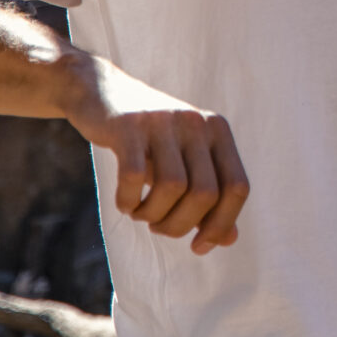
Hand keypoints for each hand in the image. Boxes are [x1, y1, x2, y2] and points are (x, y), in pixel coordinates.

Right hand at [60, 56, 248, 254]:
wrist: (99, 91)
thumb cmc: (147, 139)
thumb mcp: (182, 163)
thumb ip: (208, 200)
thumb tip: (229, 240)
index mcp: (218, 131)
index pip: (237, 188)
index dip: (221, 224)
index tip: (199, 246)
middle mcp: (197, 123)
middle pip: (205, 194)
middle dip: (180, 225)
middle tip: (158, 227)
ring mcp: (164, 122)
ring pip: (173, 188)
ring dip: (154, 215)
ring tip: (141, 214)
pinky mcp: (129, 126)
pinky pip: (134, 177)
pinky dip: (129, 201)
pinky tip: (125, 203)